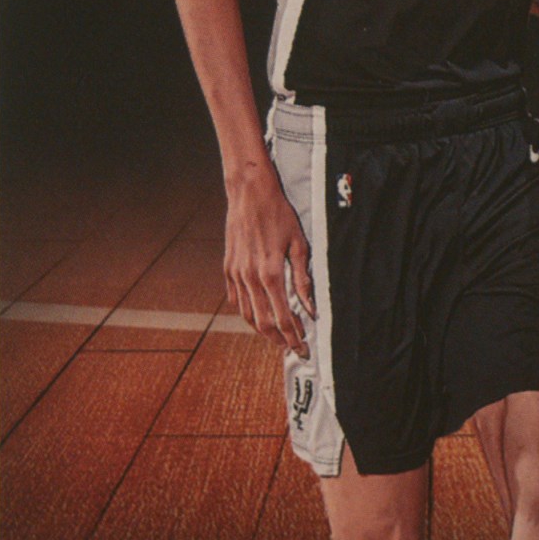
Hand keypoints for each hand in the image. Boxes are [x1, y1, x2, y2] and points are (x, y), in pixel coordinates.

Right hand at [222, 159, 315, 355]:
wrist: (250, 193)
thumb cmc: (279, 215)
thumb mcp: (299, 244)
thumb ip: (304, 279)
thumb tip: (310, 307)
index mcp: (271, 273)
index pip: (283, 318)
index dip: (293, 336)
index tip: (303, 346)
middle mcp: (250, 278)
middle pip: (263, 323)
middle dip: (278, 339)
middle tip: (292, 346)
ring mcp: (236, 273)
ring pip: (247, 314)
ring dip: (262, 329)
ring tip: (277, 334)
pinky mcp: (228, 267)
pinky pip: (235, 298)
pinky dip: (247, 311)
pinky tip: (258, 312)